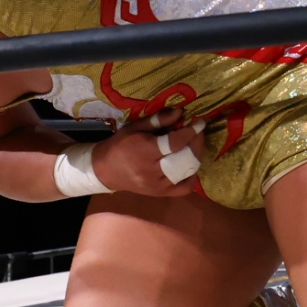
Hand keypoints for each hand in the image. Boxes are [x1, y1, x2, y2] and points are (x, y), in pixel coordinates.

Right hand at [90, 109, 205, 196]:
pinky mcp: (159, 193)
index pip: (175, 142)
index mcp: (145, 151)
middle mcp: (152, 170)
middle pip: (184, 158)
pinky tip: (192, 166)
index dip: (191, 132)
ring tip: (197, 145)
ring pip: (186, 172)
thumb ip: (158, 120)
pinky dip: (192, 178)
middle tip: (200, 132)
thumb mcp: (135, 127)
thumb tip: (180, 113)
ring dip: (196, 157)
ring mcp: (157, 185)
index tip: (200, 122)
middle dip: (197, 143)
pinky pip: (183, 189)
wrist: (105, 171)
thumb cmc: (120, 145)